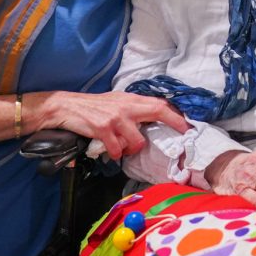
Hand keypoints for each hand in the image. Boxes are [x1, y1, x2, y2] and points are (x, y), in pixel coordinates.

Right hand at [36, 91, 187, 159]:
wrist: (67, 106)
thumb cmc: (93, 107)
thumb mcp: (116, 102)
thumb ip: (132, 109)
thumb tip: (151, 118)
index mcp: (131, 99)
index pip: (159, 104)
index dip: (175, 115)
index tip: (188, 125)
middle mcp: (126, 106)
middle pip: (157, 111)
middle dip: (174, 124)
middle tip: (182, 137)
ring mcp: (115, 118)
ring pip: (137, 140)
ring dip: (133, 149)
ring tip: (124, 149)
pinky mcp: (103, 129)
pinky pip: (116, 150)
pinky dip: (115, 155)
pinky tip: (110, 152)